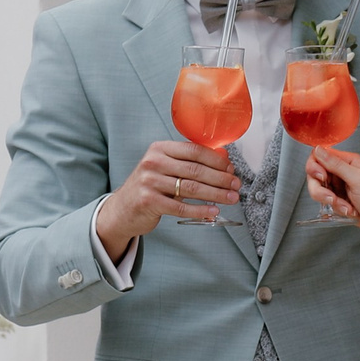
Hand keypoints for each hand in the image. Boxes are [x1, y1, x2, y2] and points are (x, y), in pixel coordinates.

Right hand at [97, 141, 237, 254]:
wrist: (123, 209)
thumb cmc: (151, 186)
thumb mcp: (166, 168)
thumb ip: (190, 162)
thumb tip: (224, 160)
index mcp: (159, 149)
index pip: (194, 151)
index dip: (216, 161)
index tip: (232, 169)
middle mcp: (153, 162)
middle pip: (196, 170)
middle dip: (221, 179)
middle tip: (236, 185)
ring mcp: (149, 182)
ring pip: (191, 188)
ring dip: (216, 194)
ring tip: (232, 198)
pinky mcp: (148, 201)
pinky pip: (181, 206)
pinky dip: (200, 209)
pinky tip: (213, 211)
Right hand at [308, 147, 359, 249]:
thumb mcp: (356, 179)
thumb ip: (336, 164)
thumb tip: (319, 150)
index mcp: (347, 161)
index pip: (319, 155)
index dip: (315, 166)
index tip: (322, 177)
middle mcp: (340, 171)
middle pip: (314, 174)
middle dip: (321, 190)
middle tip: (332, 197)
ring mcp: (337, 185)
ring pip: (317, 190)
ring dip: (330, 201)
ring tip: (346, 207)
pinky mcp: (336, 198)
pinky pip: (324, 202)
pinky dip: (336, 208)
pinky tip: (349, 210)